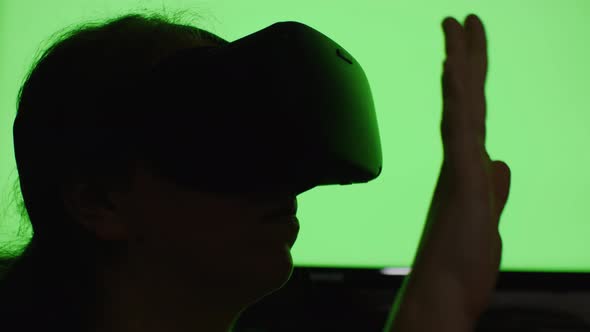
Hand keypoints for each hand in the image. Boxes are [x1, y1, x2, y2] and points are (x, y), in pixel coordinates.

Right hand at [387, 15, 512, 330]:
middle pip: (465, 99)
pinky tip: (455, 72)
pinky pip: (460, 131)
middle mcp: (458, 163)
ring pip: (461, 106)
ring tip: (456, 27)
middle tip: (461, 18)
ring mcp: (458, 170)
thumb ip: (494, 189)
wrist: (441, 299)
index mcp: (466, 170)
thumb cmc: (459, 266)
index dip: (470, 79)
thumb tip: (502, 163)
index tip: (465, 48)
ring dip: (460, 64)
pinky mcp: (461, 183)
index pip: (471, 114)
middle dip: (465, 56)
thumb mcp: (489, 221)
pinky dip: (457, 99)